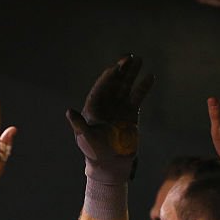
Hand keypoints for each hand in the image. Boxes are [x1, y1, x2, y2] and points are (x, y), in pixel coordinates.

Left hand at [66, 55, 153, 180]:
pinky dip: (143, 88)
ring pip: (125, 87)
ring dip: (132, 74)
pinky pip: (137, 97)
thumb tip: (69, 111)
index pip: (100, 89)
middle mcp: (105, 104)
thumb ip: (79, 124)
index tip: (114, 68)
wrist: (111, 163)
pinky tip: (150, 76)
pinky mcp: (130, 113)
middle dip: (121, 70)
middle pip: (113, 83)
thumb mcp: (86, 138)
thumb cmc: (95, 152)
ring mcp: (118, 107)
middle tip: (128, 56)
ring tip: (139, 59)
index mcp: (92, 108)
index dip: (107, 78)